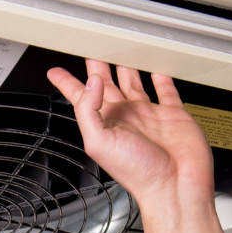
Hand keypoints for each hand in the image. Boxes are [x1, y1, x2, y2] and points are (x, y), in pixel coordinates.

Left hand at [46, 60, 213, 214]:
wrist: (175, 185)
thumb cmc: (138, 173)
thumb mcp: (99, 142)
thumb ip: (89, 110)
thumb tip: (92, 81)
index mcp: (105, 123)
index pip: (81, 97)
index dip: (68, 83)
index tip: (56, 70)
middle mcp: (125, 117)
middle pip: (106, 84)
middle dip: (97, 66)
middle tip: (90, 47)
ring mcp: (148, 114)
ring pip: (133, 82)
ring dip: (125, 67)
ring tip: (120, 50)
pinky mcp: (173, 114)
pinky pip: (166, 91)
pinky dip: (161, 78)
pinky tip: (157, 67)